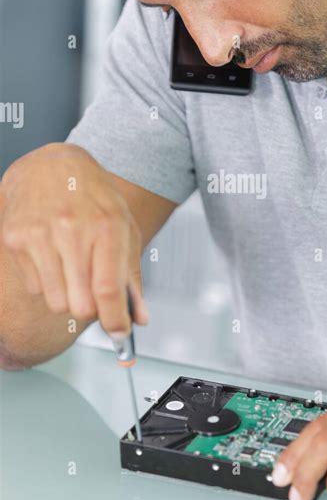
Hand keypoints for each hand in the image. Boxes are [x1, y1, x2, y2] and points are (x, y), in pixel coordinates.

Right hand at [1, 142, 148, 336]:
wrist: (51, 165)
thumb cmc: (93, 197)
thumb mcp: (124, 227)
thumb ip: (131, 276)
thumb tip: (139, 317)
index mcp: (107, 226)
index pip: (108, 289)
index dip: (115, 320)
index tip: (119, 333)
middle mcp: (72, 229)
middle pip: (81, 305)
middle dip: (91, 309)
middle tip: (94, 292)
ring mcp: (40, 234)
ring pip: (56, 302)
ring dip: (68, 296)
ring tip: (72, 266)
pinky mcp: (15, 239)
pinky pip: (35, 288)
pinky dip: (47, 282)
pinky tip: (52, 255)